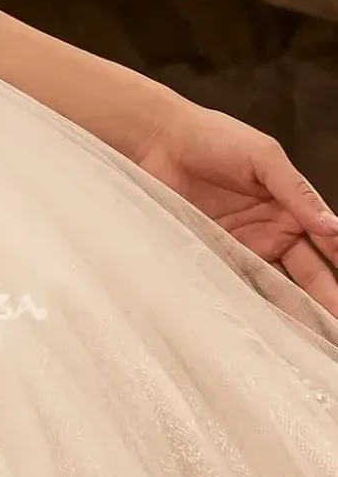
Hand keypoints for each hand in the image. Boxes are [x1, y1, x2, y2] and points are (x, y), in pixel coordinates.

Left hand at [134, 98, 337, 317]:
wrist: (157, 140)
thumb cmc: (213, 137)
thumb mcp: (263, 158)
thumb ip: (297, 193)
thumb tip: (333, 227)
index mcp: (291, 207)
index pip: (328, 245)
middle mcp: (271, 232)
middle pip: (308, 274)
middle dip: (326, 302)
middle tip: (336, 329)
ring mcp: (242, 246)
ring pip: (276, 286)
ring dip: (293, 311)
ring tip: (311, 339)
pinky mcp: (212, 254)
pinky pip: (236, 283)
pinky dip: (251, 304)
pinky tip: (266, 326)